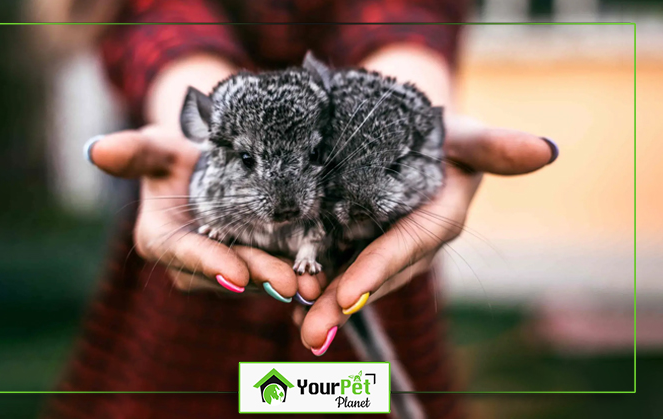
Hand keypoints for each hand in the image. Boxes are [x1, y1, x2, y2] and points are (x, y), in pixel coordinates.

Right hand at [87, 126, 324, 301]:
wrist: (204, 166)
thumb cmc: (175, 156)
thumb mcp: (155, 148)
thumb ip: (133, 153)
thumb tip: (96, 150)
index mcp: (162, 240)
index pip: (186, 253)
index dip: (210, 263)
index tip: (236, 271)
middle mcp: (192, 264)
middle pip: (229, 272)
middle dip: (259, 278)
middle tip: (290, 283)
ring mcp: (225, 267)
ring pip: (257, 278)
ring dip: (285, 282)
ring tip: (314, 283)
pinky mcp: (253, 265)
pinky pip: (275, 273)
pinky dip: (298, 277)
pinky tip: (322, 281)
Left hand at [296, 114, 558, 354]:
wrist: (422, 136)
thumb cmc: (445, 132)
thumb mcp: (466, 133)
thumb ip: (496, 145)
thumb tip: (547, 150)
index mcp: (439, 219)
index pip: (406, 247)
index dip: (378, 270)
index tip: (347, 295)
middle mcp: (412, 243)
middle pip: (375, 274)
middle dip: (342, 304)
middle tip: (311, 332)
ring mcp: (384, 244)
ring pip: (354, 277)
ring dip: (325, 304)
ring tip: (297, 325)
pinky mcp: (360, 239)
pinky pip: (339, 265)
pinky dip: (318, 286)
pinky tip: (293, 303)